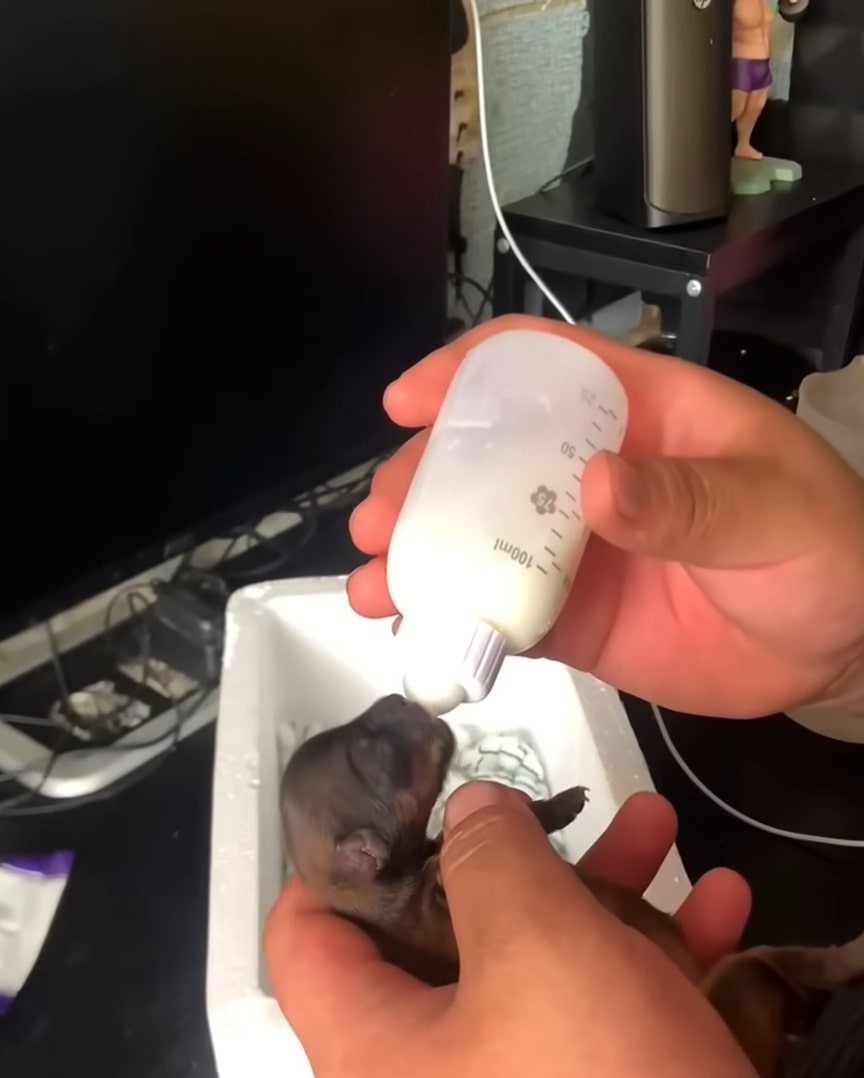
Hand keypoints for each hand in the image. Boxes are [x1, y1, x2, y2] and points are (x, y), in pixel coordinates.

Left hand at [265, 786, 754, 1076]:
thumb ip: (489, 859)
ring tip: (651, 828)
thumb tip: (470, 810)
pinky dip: (654, 955)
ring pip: (541, 962)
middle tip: (546, 807)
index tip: (398, 797)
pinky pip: (605, 1011)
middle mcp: (436, 1072)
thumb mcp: (536, 950)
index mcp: (379, 1048)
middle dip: (515, 857)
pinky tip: (716, 909)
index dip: (341, 855)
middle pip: (446, 934)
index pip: (307, 938)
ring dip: (604, 890)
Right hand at [347, 315, 863, 716]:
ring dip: (418, 556)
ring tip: (373, 584)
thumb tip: (596, 485)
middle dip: (420, 482)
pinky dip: (453, 620)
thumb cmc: (826, 548)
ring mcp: (573, 549)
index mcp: (636, 414)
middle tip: (377, 520)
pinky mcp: (571, 618)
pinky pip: (500, 613)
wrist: (840, 649)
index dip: (465, 372)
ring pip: (476, 540)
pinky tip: (416, 633)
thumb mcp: (775, 507)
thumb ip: (691, 498)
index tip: (407, 403)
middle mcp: (588, 473)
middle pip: (483, 458)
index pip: (538, 367)